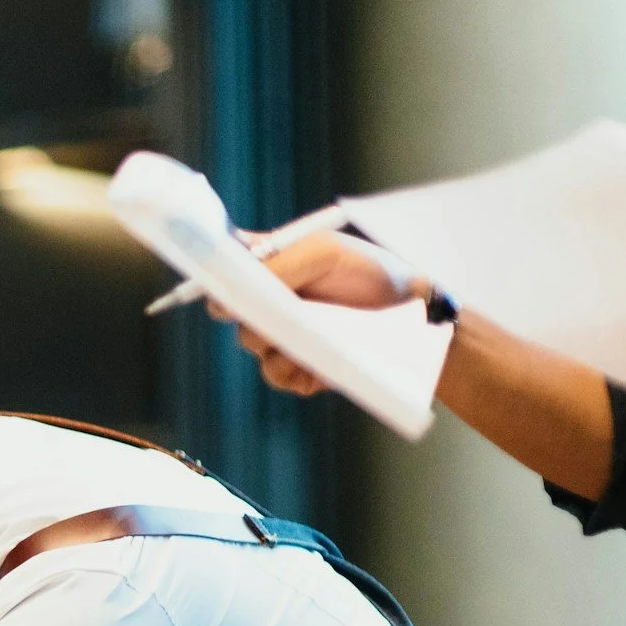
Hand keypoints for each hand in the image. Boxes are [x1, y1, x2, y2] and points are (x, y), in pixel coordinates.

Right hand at [218, 231, 422, 397]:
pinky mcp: (295, 368)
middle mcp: (268, 301)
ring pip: (251, 344)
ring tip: (314, 333)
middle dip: (248, 312)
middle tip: (272, 313)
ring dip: (276, 339)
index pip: (222, 271)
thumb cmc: (370, 271)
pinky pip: (274, 373)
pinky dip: (292, 367)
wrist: (411, 313)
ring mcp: (280, 336)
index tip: (221, 288)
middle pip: (228, 312)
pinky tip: (319, 359)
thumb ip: (278, 264)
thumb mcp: (324, 252)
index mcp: (269, 265)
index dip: (214, 279)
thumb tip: (237, 290)